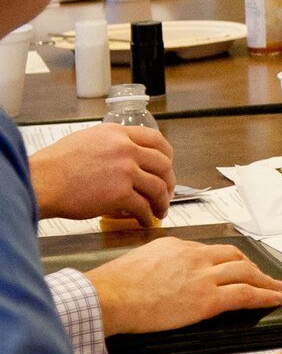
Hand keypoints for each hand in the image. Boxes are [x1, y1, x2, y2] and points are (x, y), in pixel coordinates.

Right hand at [30, 123, 173, 222]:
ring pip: (158, 186)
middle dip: (169, 181)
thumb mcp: (85, 141)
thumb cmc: (54, 166)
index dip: (166, 155)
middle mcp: (125, 148)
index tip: (168, 165)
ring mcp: (124, 170)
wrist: (39, 182)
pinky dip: (147, 216)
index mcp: (117, 133)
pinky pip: (143, 206)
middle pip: (163, 164)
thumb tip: (124, 157)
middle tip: (167, 192)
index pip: (155, 139)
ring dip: (162, 202)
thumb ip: (109, 145)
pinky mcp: (119, 193)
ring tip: (159, 211)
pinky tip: (145, 220)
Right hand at [86, 237, 281, 336]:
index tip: (236, 267)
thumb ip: (160, 263)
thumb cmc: (113, 286)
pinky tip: (273, 300)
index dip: (229, 260)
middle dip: (253, 267)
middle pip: (234, 257)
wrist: (107, 297)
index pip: (211, 251)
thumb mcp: (140, 261)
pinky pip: (244, 294)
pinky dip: (263, 296)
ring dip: (265, 282)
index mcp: (178, 246)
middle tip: (264, 277)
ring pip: (246, 273)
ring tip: (276, 289)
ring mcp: (203, 276)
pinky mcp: (206, 298)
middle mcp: (195, 256)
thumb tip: (165, 272)